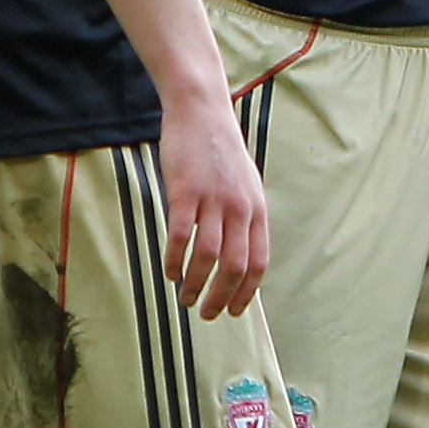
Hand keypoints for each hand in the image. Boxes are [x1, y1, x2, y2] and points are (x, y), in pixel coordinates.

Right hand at [158, 88, 268, 317]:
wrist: (202, 114)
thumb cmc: (221, 154)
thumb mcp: (245, 186)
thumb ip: (244, 219)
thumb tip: (239, 257)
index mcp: (257, 210)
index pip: (258, 262)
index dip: (247, 291)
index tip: (235, 311)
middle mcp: (240, 208)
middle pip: (234, 266)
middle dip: (221, 297)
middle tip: (206, 314)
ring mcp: (213, 199)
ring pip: (207, 256)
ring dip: (196, 284)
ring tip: (185, 298)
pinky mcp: (185, 191)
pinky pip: (180, 235)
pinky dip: (175, 259)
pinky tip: (170, 272)